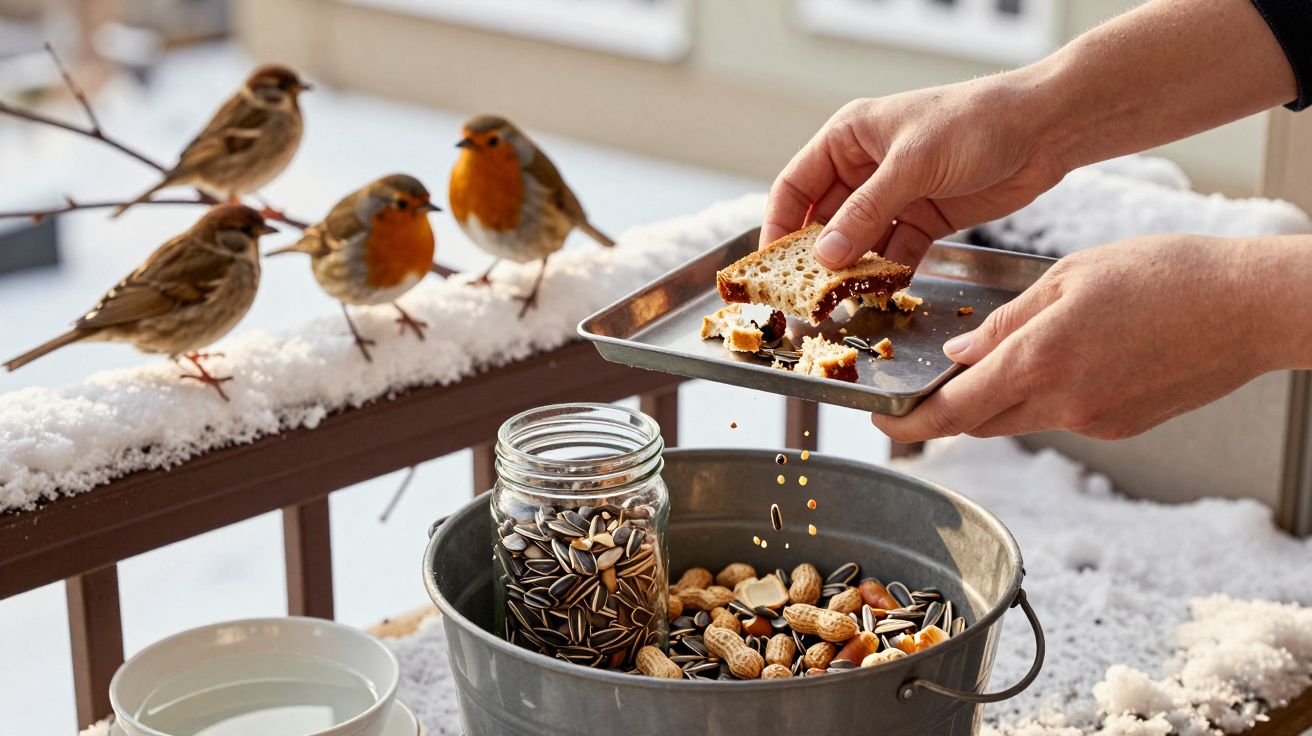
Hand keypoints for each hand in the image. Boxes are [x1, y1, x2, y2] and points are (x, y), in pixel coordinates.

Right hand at [761, 72, 1067, 269]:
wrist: (1043, 130)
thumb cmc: (974, 123)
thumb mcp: (912, 164)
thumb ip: (865, 212)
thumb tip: (825, 256)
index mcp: (848, 138)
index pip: (796, 185)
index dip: (780, 225)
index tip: (772, 264)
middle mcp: (865, 168)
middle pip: (824, 219)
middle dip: (816, 256)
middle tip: (805, 293)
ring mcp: (895, 195)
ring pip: (859, 241)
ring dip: (853, 270)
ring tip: (844, 301)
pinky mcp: (925, 219)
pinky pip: (895, 252)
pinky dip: (889, 272)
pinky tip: (884, 291)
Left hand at [872, 235, 1296, 441]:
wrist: (1250, 308)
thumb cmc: (1166, 275)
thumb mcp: (1069, 278)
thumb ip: (1006, 322)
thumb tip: (960, 354)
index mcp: (1040, 362)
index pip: (952, 412)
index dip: (907, 422)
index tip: (881, 420)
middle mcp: (1063, 405)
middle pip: (979, 422)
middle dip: (947, 408)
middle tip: (927, 384)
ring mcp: (1094, 423)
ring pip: (1019, 420)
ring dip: (997, 398)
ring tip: (1001, 354)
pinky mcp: (1120, 428)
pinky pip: (1060, 417)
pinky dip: (1043, 394)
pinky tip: (1067, 355)